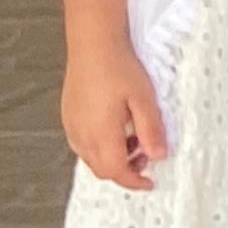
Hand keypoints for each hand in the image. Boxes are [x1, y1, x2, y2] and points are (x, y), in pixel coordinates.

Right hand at [60, 42, 168, 188]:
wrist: (93, 45)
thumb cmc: (118, 67)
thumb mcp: (144, 99)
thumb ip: (151, 130)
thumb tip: (159, 155)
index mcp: (100, 132)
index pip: (115, 171)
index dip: (133, 181)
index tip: (149, 182)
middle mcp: (81, 133)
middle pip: (101, 169)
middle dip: (125, 170)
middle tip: (146, 157)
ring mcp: (72, 125)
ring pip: (91, 157)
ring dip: (113, 158)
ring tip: (135, 140)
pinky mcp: (69, 116)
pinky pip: (83, 143)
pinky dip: (101, 146)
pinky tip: (117, 129)